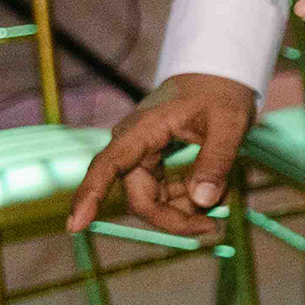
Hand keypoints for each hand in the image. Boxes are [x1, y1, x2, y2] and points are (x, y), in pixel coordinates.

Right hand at [67, 73, 260, 237]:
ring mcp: (141, 156)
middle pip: (140, 198)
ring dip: (184, 210)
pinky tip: (214, 189)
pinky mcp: (153, 163)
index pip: (107, 166)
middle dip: (173, 219)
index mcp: (141, 130)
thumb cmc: (221, 93)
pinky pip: (164, 193)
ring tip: (222, 198)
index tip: (75, 226)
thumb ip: (217, 161)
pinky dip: (188, 198)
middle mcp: (133, 145)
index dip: (90, 196)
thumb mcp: (229, 124)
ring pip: (153, 200)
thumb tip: (204, 202)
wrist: (218, 75)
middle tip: (211, 228)